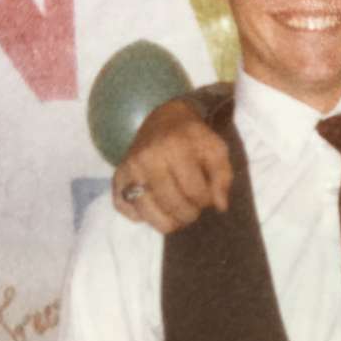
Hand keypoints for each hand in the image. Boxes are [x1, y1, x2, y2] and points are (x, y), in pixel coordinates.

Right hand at [112, 99, 232, 233]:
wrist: (164, 118)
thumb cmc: (193, 139)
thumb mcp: (216, 150)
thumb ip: (223, 178)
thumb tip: (220, 207)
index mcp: (175, 148)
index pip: (195, 191)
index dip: (206, 201)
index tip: (206, 196)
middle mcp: (147, 158)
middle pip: (172, 205)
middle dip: (189, 214)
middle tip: (193, 207)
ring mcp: (129, 169)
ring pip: (148, 213)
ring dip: (168, 222)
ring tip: (178, 213)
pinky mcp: (117, 178)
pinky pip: (126, 210)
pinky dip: (142, 216)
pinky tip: (156, 206)